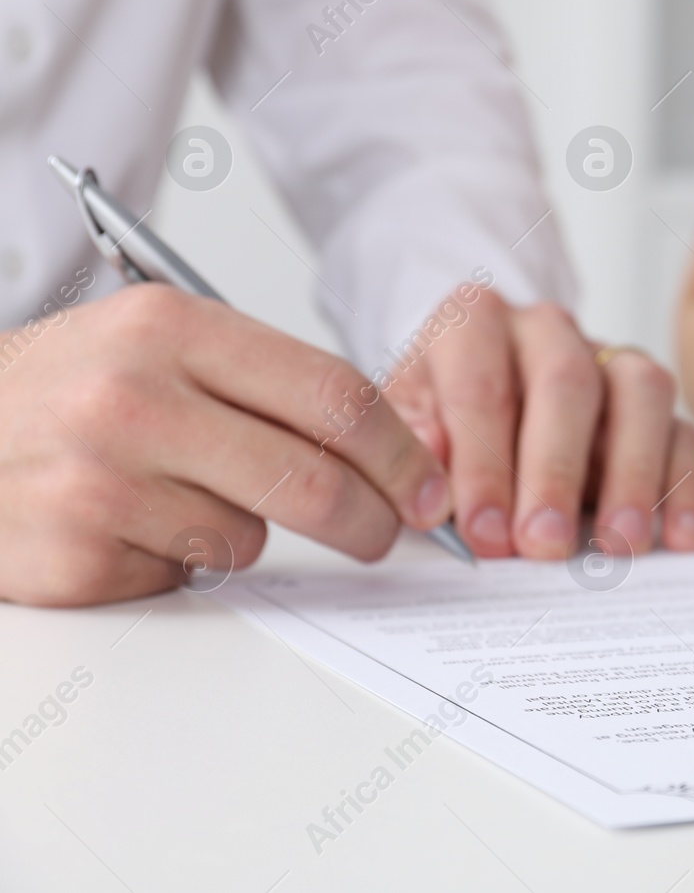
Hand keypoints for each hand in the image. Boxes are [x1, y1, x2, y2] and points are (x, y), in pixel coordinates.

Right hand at [0, 286, 453, 606]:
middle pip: (313, 477)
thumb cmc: (56, 393)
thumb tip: (381, 447)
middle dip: (372, 520)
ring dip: (241, 533)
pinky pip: (184, 576)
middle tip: (386, 534)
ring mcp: (100, 479)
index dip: (400, 453)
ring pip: (249, 536)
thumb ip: (257, 379)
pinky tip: (126, 528)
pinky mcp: (77, 555)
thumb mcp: (147, 342)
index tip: (427, 488)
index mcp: (169, 326)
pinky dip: (175, 563)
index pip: (333, 393)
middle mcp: (133, 396)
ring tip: (177, 499)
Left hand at [382, 288, 693, 559]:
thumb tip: (430, 466)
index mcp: (475, 321)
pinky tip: (679, 538)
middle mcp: (548, 330)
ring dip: (632, 476)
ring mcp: (609, 358)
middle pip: (566, 384)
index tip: (481, 532)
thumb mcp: (401, 425)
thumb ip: (410, 440)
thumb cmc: (436, 420)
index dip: (481, 463)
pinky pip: (683, 433)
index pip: (481, 385)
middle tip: (543, 546)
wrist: (475, 399)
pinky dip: (683, 488)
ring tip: (619, 545)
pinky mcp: (653, 399)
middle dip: (555, 473)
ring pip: (640, 394)